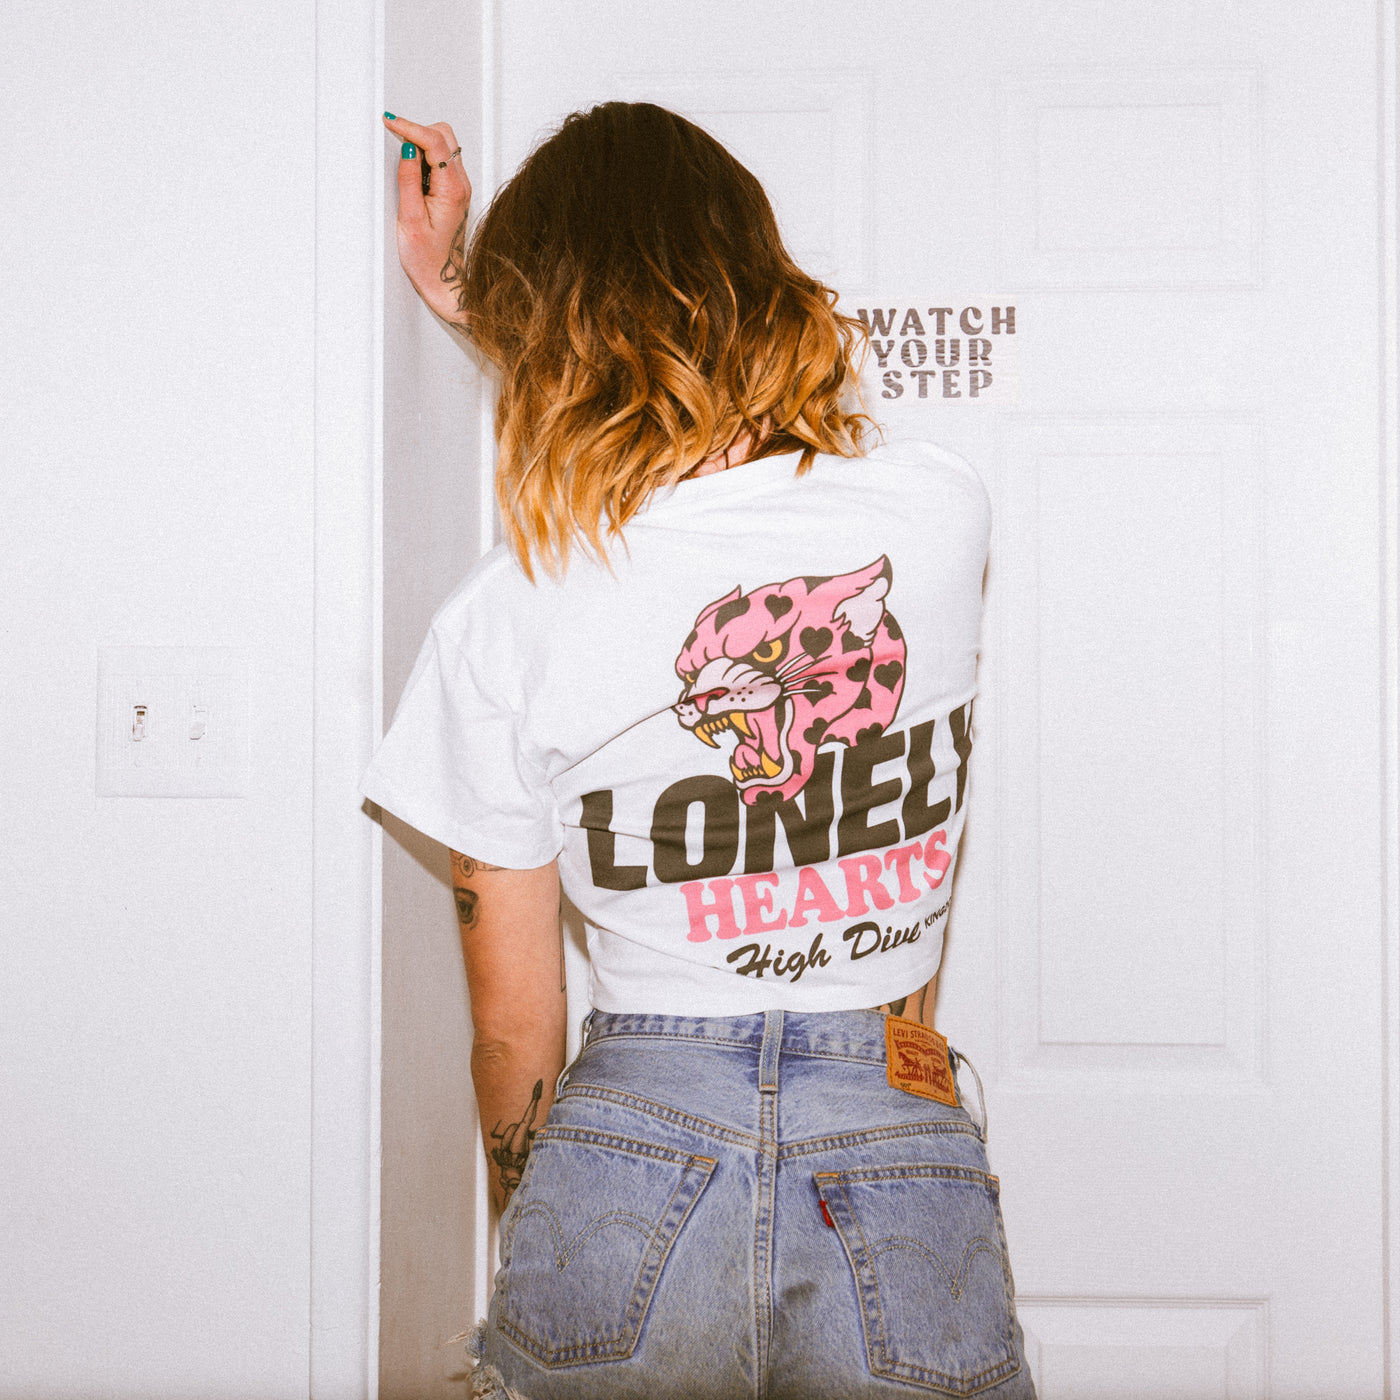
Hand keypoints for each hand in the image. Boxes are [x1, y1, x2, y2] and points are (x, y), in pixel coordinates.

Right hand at [382, 113, 471, 329]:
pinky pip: (442, 161)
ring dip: (421, 145)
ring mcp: (460, 188)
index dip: (411, 127)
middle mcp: (461, 186)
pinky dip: (425, 158)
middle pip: (444, 136)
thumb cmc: (428, 259)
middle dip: (418, 131)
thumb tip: (406, 148)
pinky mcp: (454, 192)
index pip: (436, 141)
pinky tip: (413, 174)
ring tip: (403, 166)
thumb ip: (408, 180)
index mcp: (452, 190)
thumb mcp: (410, 220)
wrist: (444, 281)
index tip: (391, 122)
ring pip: (444, 146)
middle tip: (395, 142)